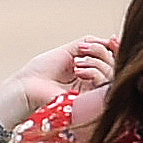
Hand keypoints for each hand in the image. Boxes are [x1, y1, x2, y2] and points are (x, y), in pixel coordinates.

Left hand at [4, 36, 118, 117]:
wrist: (27, 87)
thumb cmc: (41, 71)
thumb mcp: (69, 50)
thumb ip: (91, 43)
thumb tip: (110, 40)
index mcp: (89, 71)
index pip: (112, 59)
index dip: (115, 48)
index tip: (111, 39)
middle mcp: (93, 83)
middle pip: (115, 65)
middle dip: (101, 52)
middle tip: (82, 51)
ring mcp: (92, 93)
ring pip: (112, 74)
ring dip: (96, 62)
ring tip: (77, 63)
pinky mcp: (90, 103)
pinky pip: (105, 86)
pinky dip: (95, 72)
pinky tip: (79, 71)